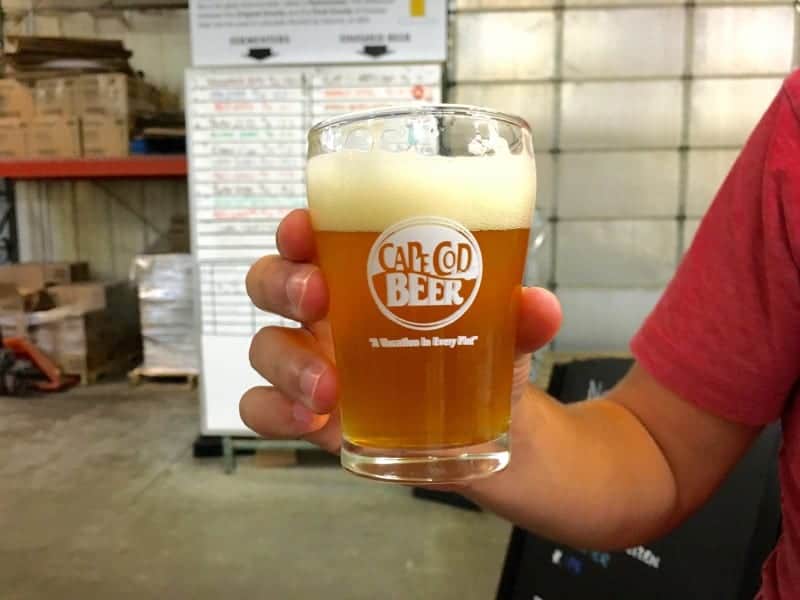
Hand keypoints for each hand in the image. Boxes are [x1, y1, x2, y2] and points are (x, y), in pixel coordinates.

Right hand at [241, 208, 562, 453]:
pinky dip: (275, 412)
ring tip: (328, 389)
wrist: (482, 426)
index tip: (305, 228)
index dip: (296, 226)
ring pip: (264, 345)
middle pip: (270, 281)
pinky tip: (310, 421)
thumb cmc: (476, 352)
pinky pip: (263, 407)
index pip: (311, 234)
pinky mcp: (308, 412)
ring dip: (287, 361)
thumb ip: (518, 314)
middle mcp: (325, 311)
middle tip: (318, 298)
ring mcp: (310, 361)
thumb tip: (542, 307)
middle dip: (283, 284)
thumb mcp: (502, 329)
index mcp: (359, 270)